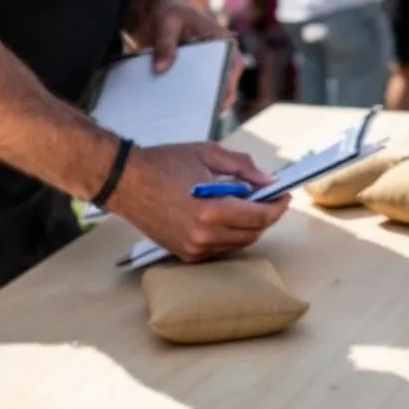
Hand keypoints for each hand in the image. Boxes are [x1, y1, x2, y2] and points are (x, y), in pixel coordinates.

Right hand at [108, 142, 291, 261]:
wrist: (124, 181)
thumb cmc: (163, 163)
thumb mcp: (207, 154)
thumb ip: (243, 168)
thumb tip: (268, 182)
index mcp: (211, 211)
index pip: (260, 217)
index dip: (277, 206)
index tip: (284, 195)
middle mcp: (204, 236)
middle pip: (253, 233)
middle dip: (266, 216)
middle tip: (268, 199)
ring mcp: (193, 248)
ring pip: (238, 244)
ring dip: (249, 227)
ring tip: (246, 206)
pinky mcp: (184, 254)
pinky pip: (220, 249)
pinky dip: (230, 236)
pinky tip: (226, 218)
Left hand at [131, 0, 244, 113]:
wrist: (163, 8)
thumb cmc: (169, 11)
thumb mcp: (165, 23)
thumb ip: (164, 44)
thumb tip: (159, 70)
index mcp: (223, 41)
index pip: (233, 67)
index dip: (227, 88)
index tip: (217, 105)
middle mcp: (223, 56)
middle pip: (226, 85)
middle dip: (214, 102)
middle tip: (199, 120)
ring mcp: (213, 67)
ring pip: (215, 92)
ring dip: (203, 105)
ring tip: (189, 122)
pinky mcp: (200, 75)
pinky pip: (200, 92)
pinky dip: (192, 102)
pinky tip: (179, 114)